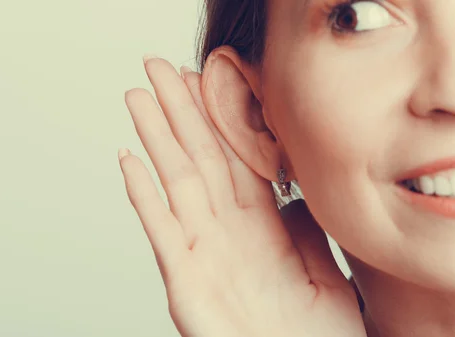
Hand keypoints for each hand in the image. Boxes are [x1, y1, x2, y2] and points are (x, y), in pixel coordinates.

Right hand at [119, 57, 366, 336]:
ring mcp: (201, 256)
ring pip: (176, 183)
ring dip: (156, 139)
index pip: (233, 160)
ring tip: (138, 99)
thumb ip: (306, 231)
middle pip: (199, 160)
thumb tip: (295, 193)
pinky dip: (144, 196)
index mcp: (259, 231)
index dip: (217, 119)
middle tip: (158, 69)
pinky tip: (130, 161)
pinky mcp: (184, 283)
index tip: (205, 80)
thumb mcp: (325, 274)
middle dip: (178, 113)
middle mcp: (225, 236)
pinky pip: (162, 231)